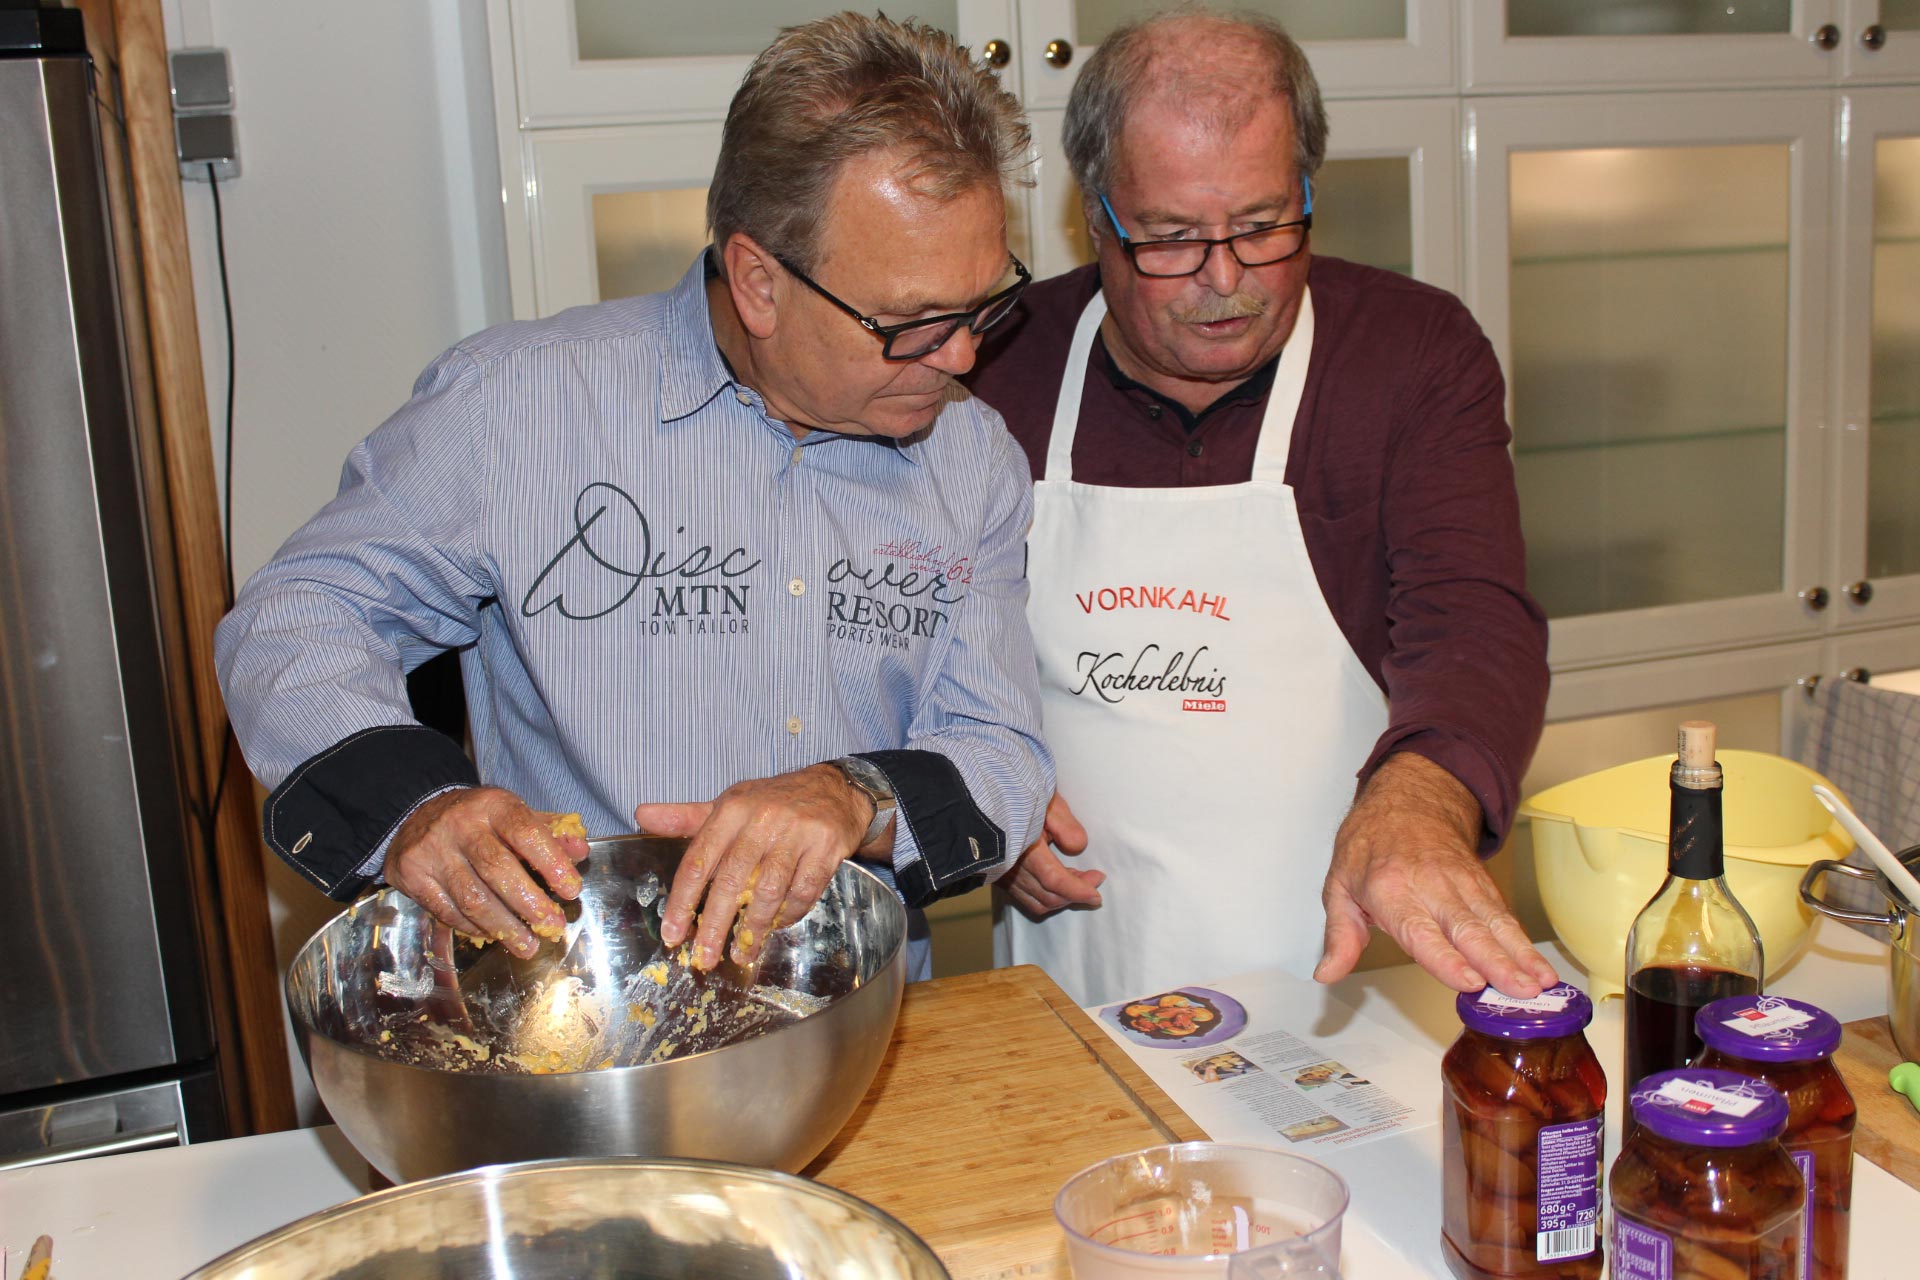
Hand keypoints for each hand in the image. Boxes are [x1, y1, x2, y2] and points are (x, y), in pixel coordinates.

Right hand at [384, 787, 589, 957]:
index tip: (571, 889)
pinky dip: (474, 928)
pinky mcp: (413, 876)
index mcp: (493, 805)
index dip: (551, 862)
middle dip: (529, 903)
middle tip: (553, 926)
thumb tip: (580, 851)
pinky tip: (494, 935)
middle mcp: (461, 826)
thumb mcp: (513, 815)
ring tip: (528, 945)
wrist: (416, 814)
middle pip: (498, 869)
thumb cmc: (478, 820)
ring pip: (472, 898)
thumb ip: (549, 833)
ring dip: (505, 927)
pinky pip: (448, 911)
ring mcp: (434, 851)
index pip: (525, 832)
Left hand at [636, 764, 868, 969]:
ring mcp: (797, 833)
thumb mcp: (729, 805)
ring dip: (753, 928)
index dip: (682, 902)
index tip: (672, 934)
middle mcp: (762, 819)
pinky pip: (804, 891)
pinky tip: (777, 927)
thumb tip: (641, 815)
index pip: (699, 861)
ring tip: (742, 954)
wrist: (833, 789)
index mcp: (731, 809)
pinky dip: (789, 914)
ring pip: (769, 890)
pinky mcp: (826, 847)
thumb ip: (685, 818)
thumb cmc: (773, 802)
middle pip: (732, 881)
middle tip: (703, 958)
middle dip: (714, 925)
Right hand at [1002, 791, 1104, 918]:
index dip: (1078, 890)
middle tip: (1093, 878)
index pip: (1054, 880)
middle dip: (1075, 894)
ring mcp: (1001, 875)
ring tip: (1077, 879)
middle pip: (1048, 896)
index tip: (1096, 893)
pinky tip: (1056, 882)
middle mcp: (1010, 868)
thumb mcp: (1045, 801)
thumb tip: (1078, 848)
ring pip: (1037, 902)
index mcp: (1023, 848)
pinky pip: (1024, 898)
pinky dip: (1045, 897)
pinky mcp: (997, 876)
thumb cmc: (1014, 794)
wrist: (979, 798)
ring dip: (1061, 897)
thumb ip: (1065, 825)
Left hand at [1314, 753, 1557, 996]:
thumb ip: (1340, 936)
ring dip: (1519, 954)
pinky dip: (1523, 940)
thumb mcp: (1339, 886)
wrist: (1407, 799)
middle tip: (1520, 991)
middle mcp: (1430, 885)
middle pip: (1467, 928)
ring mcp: (1461, 882)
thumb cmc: (1371, 845)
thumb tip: (1327, 972)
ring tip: (1541, 983)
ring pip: (1494, 921)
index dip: (1445, 959)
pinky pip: (1503, 914)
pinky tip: (1538, 965)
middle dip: (1497, 962)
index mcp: (1390, 889)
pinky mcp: (1481, 883)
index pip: (1420, 931)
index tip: (1468, 982)